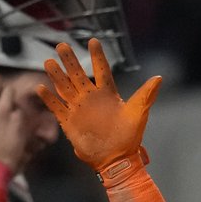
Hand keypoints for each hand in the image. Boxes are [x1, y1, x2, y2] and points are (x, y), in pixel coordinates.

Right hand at [38, 38, 161, 172]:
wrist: (115, 160)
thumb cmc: (128, 138)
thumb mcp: (138, 113)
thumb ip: (146, 95)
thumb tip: (159, 78)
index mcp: (107, 94)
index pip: (101, 69)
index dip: (97, 56)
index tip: (93, 41)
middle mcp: (90, 98)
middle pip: (77, 74)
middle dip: (70, 60)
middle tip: (62, 45)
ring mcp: (78, 109)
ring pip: (65, 88)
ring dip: (57, 75)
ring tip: (48, 61)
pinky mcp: (69, 122)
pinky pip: (57, 108)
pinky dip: (49, 99)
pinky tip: (41, 87)